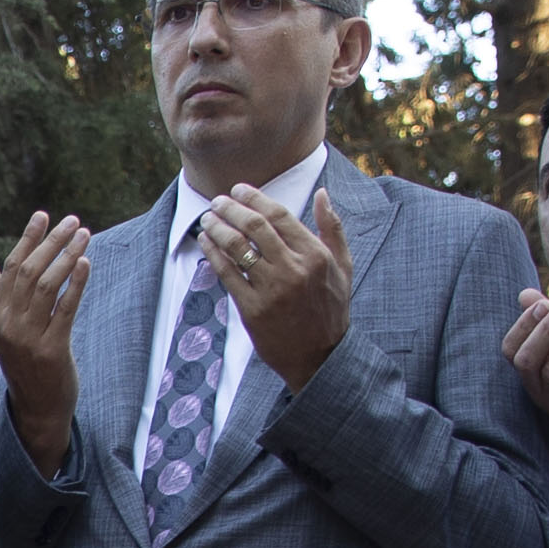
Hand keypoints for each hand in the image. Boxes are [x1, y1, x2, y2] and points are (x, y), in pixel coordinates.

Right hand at [0, 210, 91, 461]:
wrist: (37, 408)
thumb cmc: (26, 363)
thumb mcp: (7, 329)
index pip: (10, 268)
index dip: (27, 239)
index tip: (43, 215)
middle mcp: (9, 325)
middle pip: (29, 272)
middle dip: (52, 242)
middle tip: (73, 221)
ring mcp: (29, 338)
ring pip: (47, 286)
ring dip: (67, 257)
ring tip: (84, 236)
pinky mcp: (52, 350)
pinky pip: (65, 309)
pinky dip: (76, 284)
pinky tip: (86, 264)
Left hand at [204, 189, 352, 383]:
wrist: (320, 357)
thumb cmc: (331, 309)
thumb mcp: (342, 266)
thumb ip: (333, 228)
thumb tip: (323, 194)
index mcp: (315, 255)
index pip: (279, 215)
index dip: (255, 198)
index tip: (238, 189)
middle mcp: (293, 269)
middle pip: (254, 226)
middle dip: (230, 208)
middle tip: (217, 201)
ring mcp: (271, 290)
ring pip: (237, 248)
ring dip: (217, 228)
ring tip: (207, 219)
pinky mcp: (252, 310)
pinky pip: (227, 274)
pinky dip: (213, 254)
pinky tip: (205, 243)